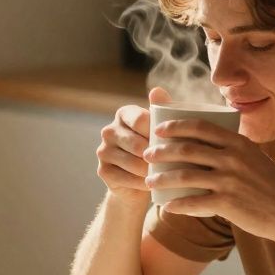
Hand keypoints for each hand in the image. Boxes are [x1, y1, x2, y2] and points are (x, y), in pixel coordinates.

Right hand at [96, 86, 172, 203]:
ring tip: (164, 175)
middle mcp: (109, 130)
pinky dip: (141, 183)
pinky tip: (151, 184)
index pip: (141, 120)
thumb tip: (157, 90)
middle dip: (156, 156)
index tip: (172, 143)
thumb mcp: (163, 130)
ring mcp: (103, 150)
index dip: (158, 134)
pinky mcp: (102, 170)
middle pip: (136, 143)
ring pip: (133, 162)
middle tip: (171, 164)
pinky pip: (126, 178)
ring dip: (151, 172)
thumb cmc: (157, 150)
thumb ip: (162, 109)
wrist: (142, 182)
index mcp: (124, 114)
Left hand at [143, 118, 274, 240]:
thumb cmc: (270, 185)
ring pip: (185, 176)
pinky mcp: (227, 203)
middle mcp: (232, 158)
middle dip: (161, 151)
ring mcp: (229, 181)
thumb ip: (233, 148)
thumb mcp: (254, 158)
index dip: (176, 126)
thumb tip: (207, 142)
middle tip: (147, 155)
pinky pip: (194, 203)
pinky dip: (177, 205)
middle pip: (187, 149)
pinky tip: (166, 207)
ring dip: (162, 178)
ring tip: (148, 181)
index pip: (200, 127)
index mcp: (238, 142)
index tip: (159, 129)